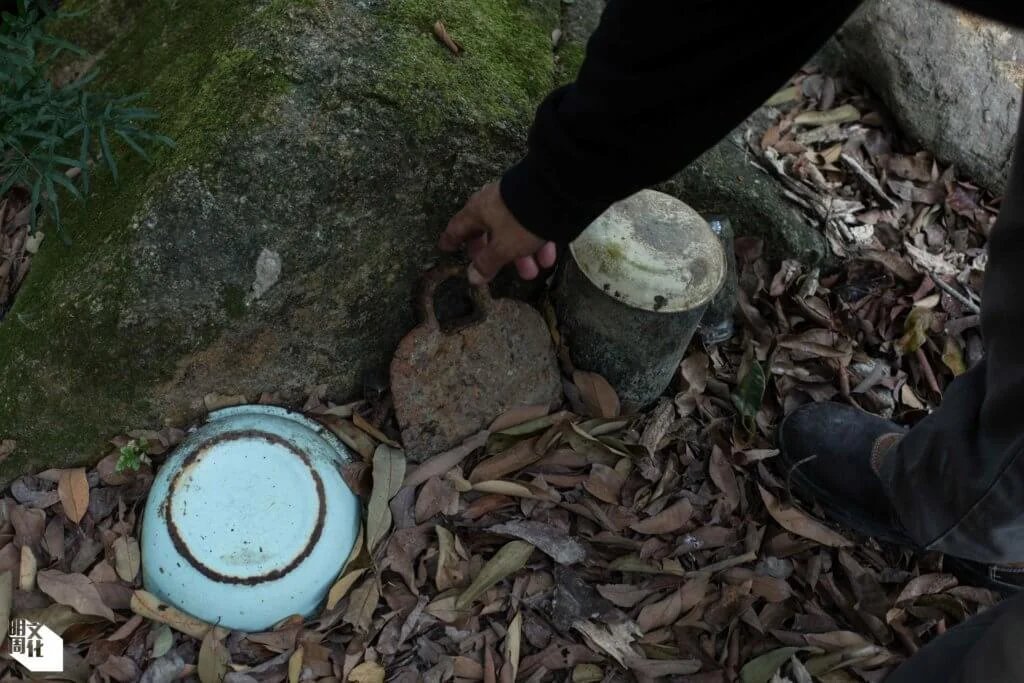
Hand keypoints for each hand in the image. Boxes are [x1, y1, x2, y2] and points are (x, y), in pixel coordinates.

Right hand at [441, 182, 556, 284]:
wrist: (555, 192)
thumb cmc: (520, 221)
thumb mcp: (503, 247)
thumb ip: (487, 262)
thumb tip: (472, 277)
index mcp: (477, 211)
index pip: (457, 228)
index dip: (451, 240)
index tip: (445, 248)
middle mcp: (492, 204)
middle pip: (486, 233)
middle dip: (492, 255)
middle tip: (492, 270)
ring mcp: (513, 202)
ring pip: (512, 233)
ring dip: (520, 256)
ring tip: (531, 273)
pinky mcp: (534, 202)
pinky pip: (530, 226)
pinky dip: (536, 244)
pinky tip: (547, 259)